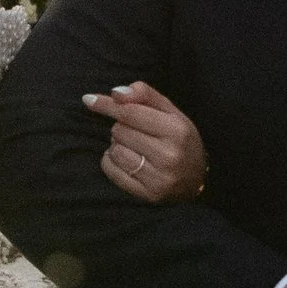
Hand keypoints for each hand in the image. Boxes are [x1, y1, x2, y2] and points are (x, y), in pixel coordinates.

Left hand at [84, 79, 207, 201]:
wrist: (197, 179)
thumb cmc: (180, 140)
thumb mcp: (172, 112)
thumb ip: (146, 95)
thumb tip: (115, 93)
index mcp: (176, 130)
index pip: (130, 113)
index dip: (107, 105)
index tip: (89, 99)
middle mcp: (168, 155)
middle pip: (119, 131)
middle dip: (122, 127)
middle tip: (137, 132)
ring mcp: (157, 178)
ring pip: (115, 151)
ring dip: (117, 145)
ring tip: (134, 147)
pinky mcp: (147, 194)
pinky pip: (112, 171)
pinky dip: (111, 161)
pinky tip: (126, 160)